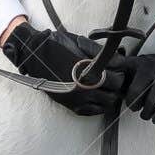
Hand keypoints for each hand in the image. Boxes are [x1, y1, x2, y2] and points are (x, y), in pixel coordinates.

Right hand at [2, 22, 127, 116]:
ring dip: (108, 97)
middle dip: (115, 87)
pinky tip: (95, 95)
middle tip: (112, 78)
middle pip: (114, 95)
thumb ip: (100, 53)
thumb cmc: (58, 45)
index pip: (117, 81)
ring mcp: (77, 100)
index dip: (120, 74)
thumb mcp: (80, 43)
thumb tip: (118, 59)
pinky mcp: (71, 106)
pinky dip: (98, 105)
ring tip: (104, 87)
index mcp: (88, 72)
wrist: (34, 54)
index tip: (117, 70)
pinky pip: (92, 112)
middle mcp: (84, 89)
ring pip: (105, 106)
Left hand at [122, 36, 154, 123]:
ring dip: (146, 113)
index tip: (122, 100)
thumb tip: (105, 68)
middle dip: (133, 104)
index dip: (122, 94)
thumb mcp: (140, 60)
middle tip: (134, 108)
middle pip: (137, 93)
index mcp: (142, 64)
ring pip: (151, 102)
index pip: (126, 79)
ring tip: (144, 115)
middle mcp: (153, 71)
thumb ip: (123, 64)